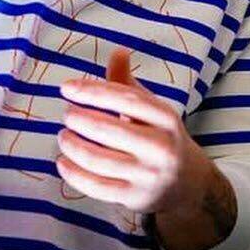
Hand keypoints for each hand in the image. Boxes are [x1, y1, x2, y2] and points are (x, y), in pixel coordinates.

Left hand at [57, 49, 215, 216]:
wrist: (186, 182)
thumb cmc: (161, 137)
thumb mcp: (152, 109)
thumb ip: (128, 84)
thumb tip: (117, 51)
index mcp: (166, 117)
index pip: (126, 99)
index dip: (94, 91)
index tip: (67, 87)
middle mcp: (160, 146)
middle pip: (109, 130)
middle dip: (80, 119)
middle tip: (67, 114)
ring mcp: (147, 174)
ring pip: (98, 159)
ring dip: (72, 146)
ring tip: (63, 136)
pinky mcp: (133, 197)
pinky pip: (95, 185)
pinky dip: (73, 173)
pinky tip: (62, 162)